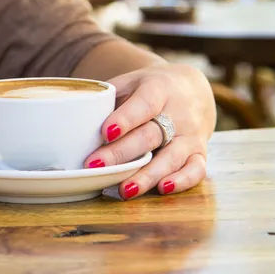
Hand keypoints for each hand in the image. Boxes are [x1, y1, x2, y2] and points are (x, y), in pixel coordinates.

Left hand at [84, 63, 215, 198]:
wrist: (190, 90)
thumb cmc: (150, 89)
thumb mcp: (130, 83)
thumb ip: (107, 99)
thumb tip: (73, 118)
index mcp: (159, 89)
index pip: (143, 104)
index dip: (125, 119)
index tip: (104, 133)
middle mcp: (179, 112)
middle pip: (150, 135)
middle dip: (122, 152)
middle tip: (96, 166)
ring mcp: (192, 134)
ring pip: (172, 156)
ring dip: (148, 175)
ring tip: (125, 190)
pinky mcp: (200, 153)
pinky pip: (196, 170)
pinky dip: (181, 181)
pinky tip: (162, 189)